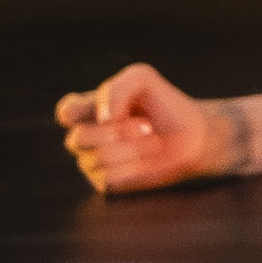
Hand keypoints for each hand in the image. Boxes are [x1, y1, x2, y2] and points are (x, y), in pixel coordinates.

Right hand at [58, 61, 242, 193]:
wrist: (195, 137)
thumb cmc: (167, 105)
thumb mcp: (142, 79)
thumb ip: (116, 88)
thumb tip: (103, 118)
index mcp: (90, 110)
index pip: (66, 112)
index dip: (80, 112)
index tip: (114, 112)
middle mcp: (87, 136)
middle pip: (77, 138)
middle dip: (118, 132)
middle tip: (147, 126)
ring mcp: (93, 161)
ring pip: (96, 159)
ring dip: (133, 148)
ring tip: (154, 141)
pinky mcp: (107, 183)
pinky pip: (109, 178)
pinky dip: (135, 167)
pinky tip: (149, 160)